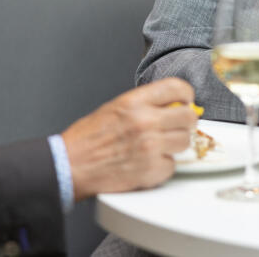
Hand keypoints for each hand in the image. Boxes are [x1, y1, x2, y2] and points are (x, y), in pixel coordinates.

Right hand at [63, 78, 197, 200]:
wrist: (70, 166)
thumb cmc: (88, 138)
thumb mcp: (115, 108)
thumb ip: (144, 104)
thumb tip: (172, 104)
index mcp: (134, 102)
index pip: (177, 87)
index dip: (186, 94)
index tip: (186, 101)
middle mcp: (145, 122)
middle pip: (188, 117)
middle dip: (184, 122)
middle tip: (175, 126)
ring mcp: (150, 147)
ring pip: (184, 142)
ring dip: (174, 145)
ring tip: (157, 146)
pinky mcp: (151, 170)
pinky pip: (172, 166)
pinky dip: (162, 166)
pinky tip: (147, 162)